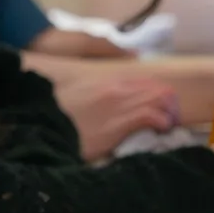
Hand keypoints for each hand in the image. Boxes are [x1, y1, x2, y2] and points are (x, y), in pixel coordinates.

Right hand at [49, 69, 180, 159]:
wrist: (44, 127)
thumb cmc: (56, 115)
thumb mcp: (74, 97)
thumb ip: (92, 94)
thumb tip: (101, 102)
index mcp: (105, 82)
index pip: (144, 81)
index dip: (157, 94)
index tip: (159, 109)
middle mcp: (116, 89)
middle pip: (158, 88)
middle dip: (169, 105)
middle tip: (168, 122)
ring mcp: (119, 104)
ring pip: (160, 98)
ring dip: (169, 114)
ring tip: (167, 128)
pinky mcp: (119, 122)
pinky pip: (152, 116)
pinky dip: (161, 123)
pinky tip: (159, 131)